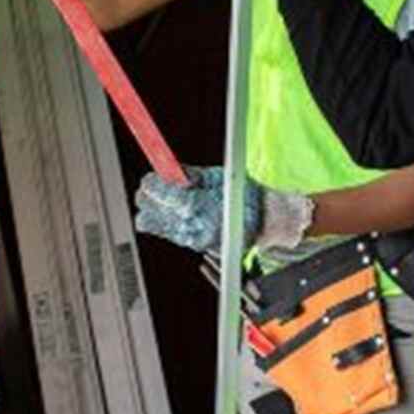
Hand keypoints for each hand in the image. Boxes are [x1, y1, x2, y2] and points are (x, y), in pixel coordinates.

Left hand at [134, 165, 314, 257]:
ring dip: (155, 209)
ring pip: (153, 225)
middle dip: (148, 197)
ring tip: (171, 199)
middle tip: (157, 185)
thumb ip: (190, 174)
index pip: (162, 196)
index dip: (151, 185)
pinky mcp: (192, 246)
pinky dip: (165, 220)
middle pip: (148, 214)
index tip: (150, 177)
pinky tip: (178, 212)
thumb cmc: (244, 195)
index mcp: (201, 206)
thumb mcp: (218, 177)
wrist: (265, 221)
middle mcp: (194, 227)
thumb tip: (165, 167)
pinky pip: (166, 232)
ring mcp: (192, 240)